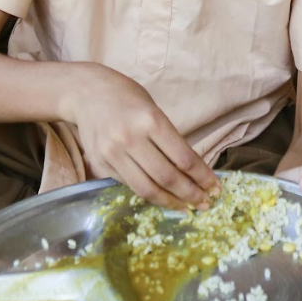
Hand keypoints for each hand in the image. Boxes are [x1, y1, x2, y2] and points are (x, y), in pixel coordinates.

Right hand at [65, 63, 219, 209]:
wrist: (86, 92)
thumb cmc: (128, 98)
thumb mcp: (155, 110)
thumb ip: (169, 139)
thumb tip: (192, 171)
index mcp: (151, 120)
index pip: (183, 158)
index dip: (202, 177)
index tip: (215, 187)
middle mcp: (130, 138)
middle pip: (166, 177)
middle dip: (190, 194)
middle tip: (206, 204)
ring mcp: (112, 154)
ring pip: (146, 188)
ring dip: (170, 202)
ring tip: (186, 207)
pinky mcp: (100, 164)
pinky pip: (129, 185)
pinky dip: (148, 193)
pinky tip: (161, 197)